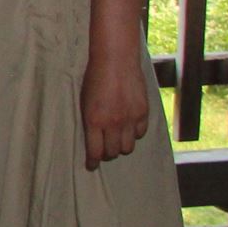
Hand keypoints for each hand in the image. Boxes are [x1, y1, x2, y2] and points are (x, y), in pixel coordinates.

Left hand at [80, 49, 152, 171]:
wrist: (116, 60)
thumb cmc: (94, 78)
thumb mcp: (84, 101)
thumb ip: (90, 121)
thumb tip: (93, 140)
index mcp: (93, 120)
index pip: (95, 151)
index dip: (93, 162)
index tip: (91, 166)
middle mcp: (112, 123)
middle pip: (112, 152)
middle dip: (107, 153)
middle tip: (104, 149)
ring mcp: (129, 119)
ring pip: (128, 147)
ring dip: (121, 146)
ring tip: (117, 139)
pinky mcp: (143, 112)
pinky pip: (140, 134)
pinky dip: (135, 134)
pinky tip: (130, 127)